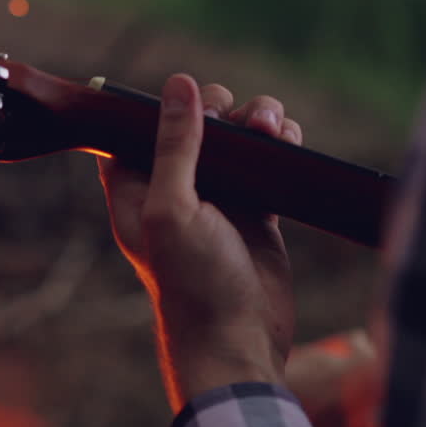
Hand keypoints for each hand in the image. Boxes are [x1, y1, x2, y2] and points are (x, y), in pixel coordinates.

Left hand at [99, 75, 302, 409]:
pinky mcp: (255, 209)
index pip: (137, 127)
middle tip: (240, 120)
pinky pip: (267, 161)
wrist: (238, 342)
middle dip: (221, 108)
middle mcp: (172, 188)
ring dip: (258, 121)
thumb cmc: (193, 284)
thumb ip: (176, 147)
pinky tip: (290, 142)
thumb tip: (179, 85)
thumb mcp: (173, 209)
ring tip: (275, 128)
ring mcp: (216, 198)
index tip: (188, 96)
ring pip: (236, 137)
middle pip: (195, 122)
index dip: (160, 105)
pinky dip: (280, 145)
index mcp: (135, 187)